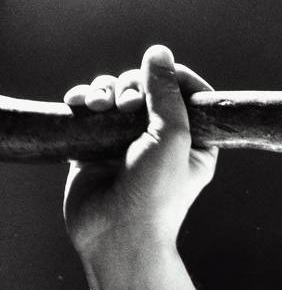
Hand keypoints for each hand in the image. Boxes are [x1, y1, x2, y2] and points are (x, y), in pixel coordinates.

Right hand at [63, 45, 217, 260]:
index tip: (158, 74)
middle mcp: (159, 139)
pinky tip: (79, 104)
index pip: (186, 92)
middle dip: (132, 86)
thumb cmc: (155, 194)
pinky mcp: (94, 148)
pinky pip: (88, 112)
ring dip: (105, 91)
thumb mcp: (173, 137)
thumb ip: (166, 92)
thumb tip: (158, 52)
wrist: (117, 237)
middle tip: (126, 105)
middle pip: (145, 88)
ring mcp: (125, 143)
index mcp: (194, 139)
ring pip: (114, 96)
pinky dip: (82, 100)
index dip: (170, 76)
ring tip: (98, 105)